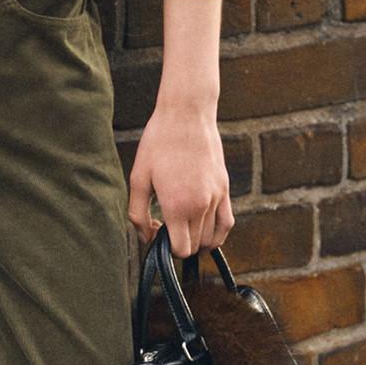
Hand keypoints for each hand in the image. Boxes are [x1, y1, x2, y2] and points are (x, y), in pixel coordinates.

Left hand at [128, 96, 233, 257]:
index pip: (181, 250)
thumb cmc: (158, 143)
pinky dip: (217, 234)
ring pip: (212, 238)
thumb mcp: (138, 178)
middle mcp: (201, 205)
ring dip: (197, 240)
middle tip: (166, 226)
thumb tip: (146, 238)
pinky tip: (204, 228)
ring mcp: (217, 197)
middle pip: (196, 246)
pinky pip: (227, 223)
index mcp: (178, 206)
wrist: (187, 114)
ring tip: (182, 226)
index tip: (158, 235)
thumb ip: (138, 214)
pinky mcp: (225, 188)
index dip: (168, 250)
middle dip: (180, 244)